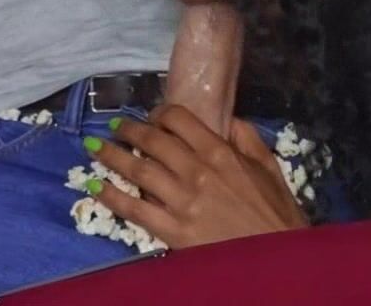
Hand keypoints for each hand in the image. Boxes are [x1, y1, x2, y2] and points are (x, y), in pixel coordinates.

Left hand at [86, 105, 309, 248]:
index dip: (160, 113)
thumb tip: (226, 119)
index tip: (152, 116)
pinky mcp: (171, 230)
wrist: (276, 257)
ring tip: (95, 148)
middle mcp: (196, 171)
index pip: (179, 120)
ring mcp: (181, 201)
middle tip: (115, 127)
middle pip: (153, 141)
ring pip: (137, 171)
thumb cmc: (275, 212)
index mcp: (220, 152)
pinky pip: (134, 209)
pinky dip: (111, 196)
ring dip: (112, 157)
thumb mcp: (269, 166)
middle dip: (129, 130)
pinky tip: (95, 186)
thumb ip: (247, 138)